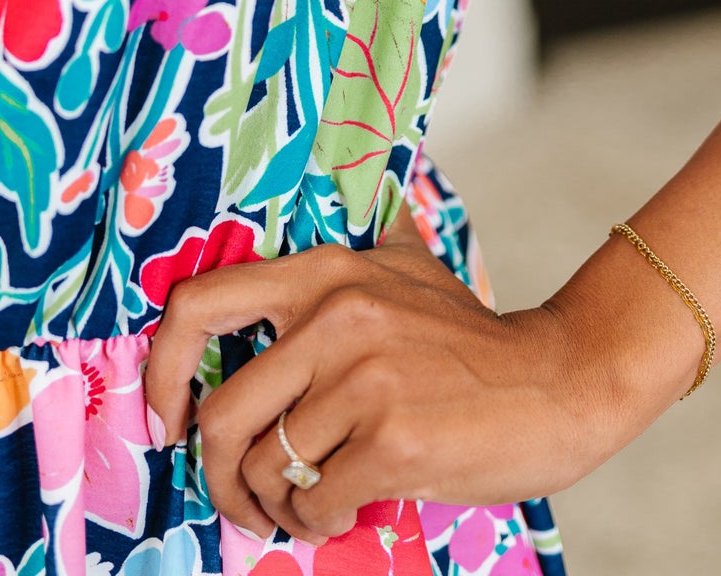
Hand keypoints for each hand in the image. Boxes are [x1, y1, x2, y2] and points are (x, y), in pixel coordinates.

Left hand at [143, 208, 642, 545]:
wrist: (558, 381)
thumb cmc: (474, 338)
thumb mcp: (412, 265)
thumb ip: (371, 238)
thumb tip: (357, 200)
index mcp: (326, 273)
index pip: (200, 304)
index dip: (162, 371)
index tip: (171, 420)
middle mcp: (336, 315)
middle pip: (221, 416)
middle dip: (219, 478)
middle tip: (243, 501)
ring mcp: (363, 377)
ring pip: (266, 469)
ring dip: (279, 506)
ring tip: (311, 504)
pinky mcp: (391, 439)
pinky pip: (314, 502)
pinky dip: (320, 521)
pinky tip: (350, 508)